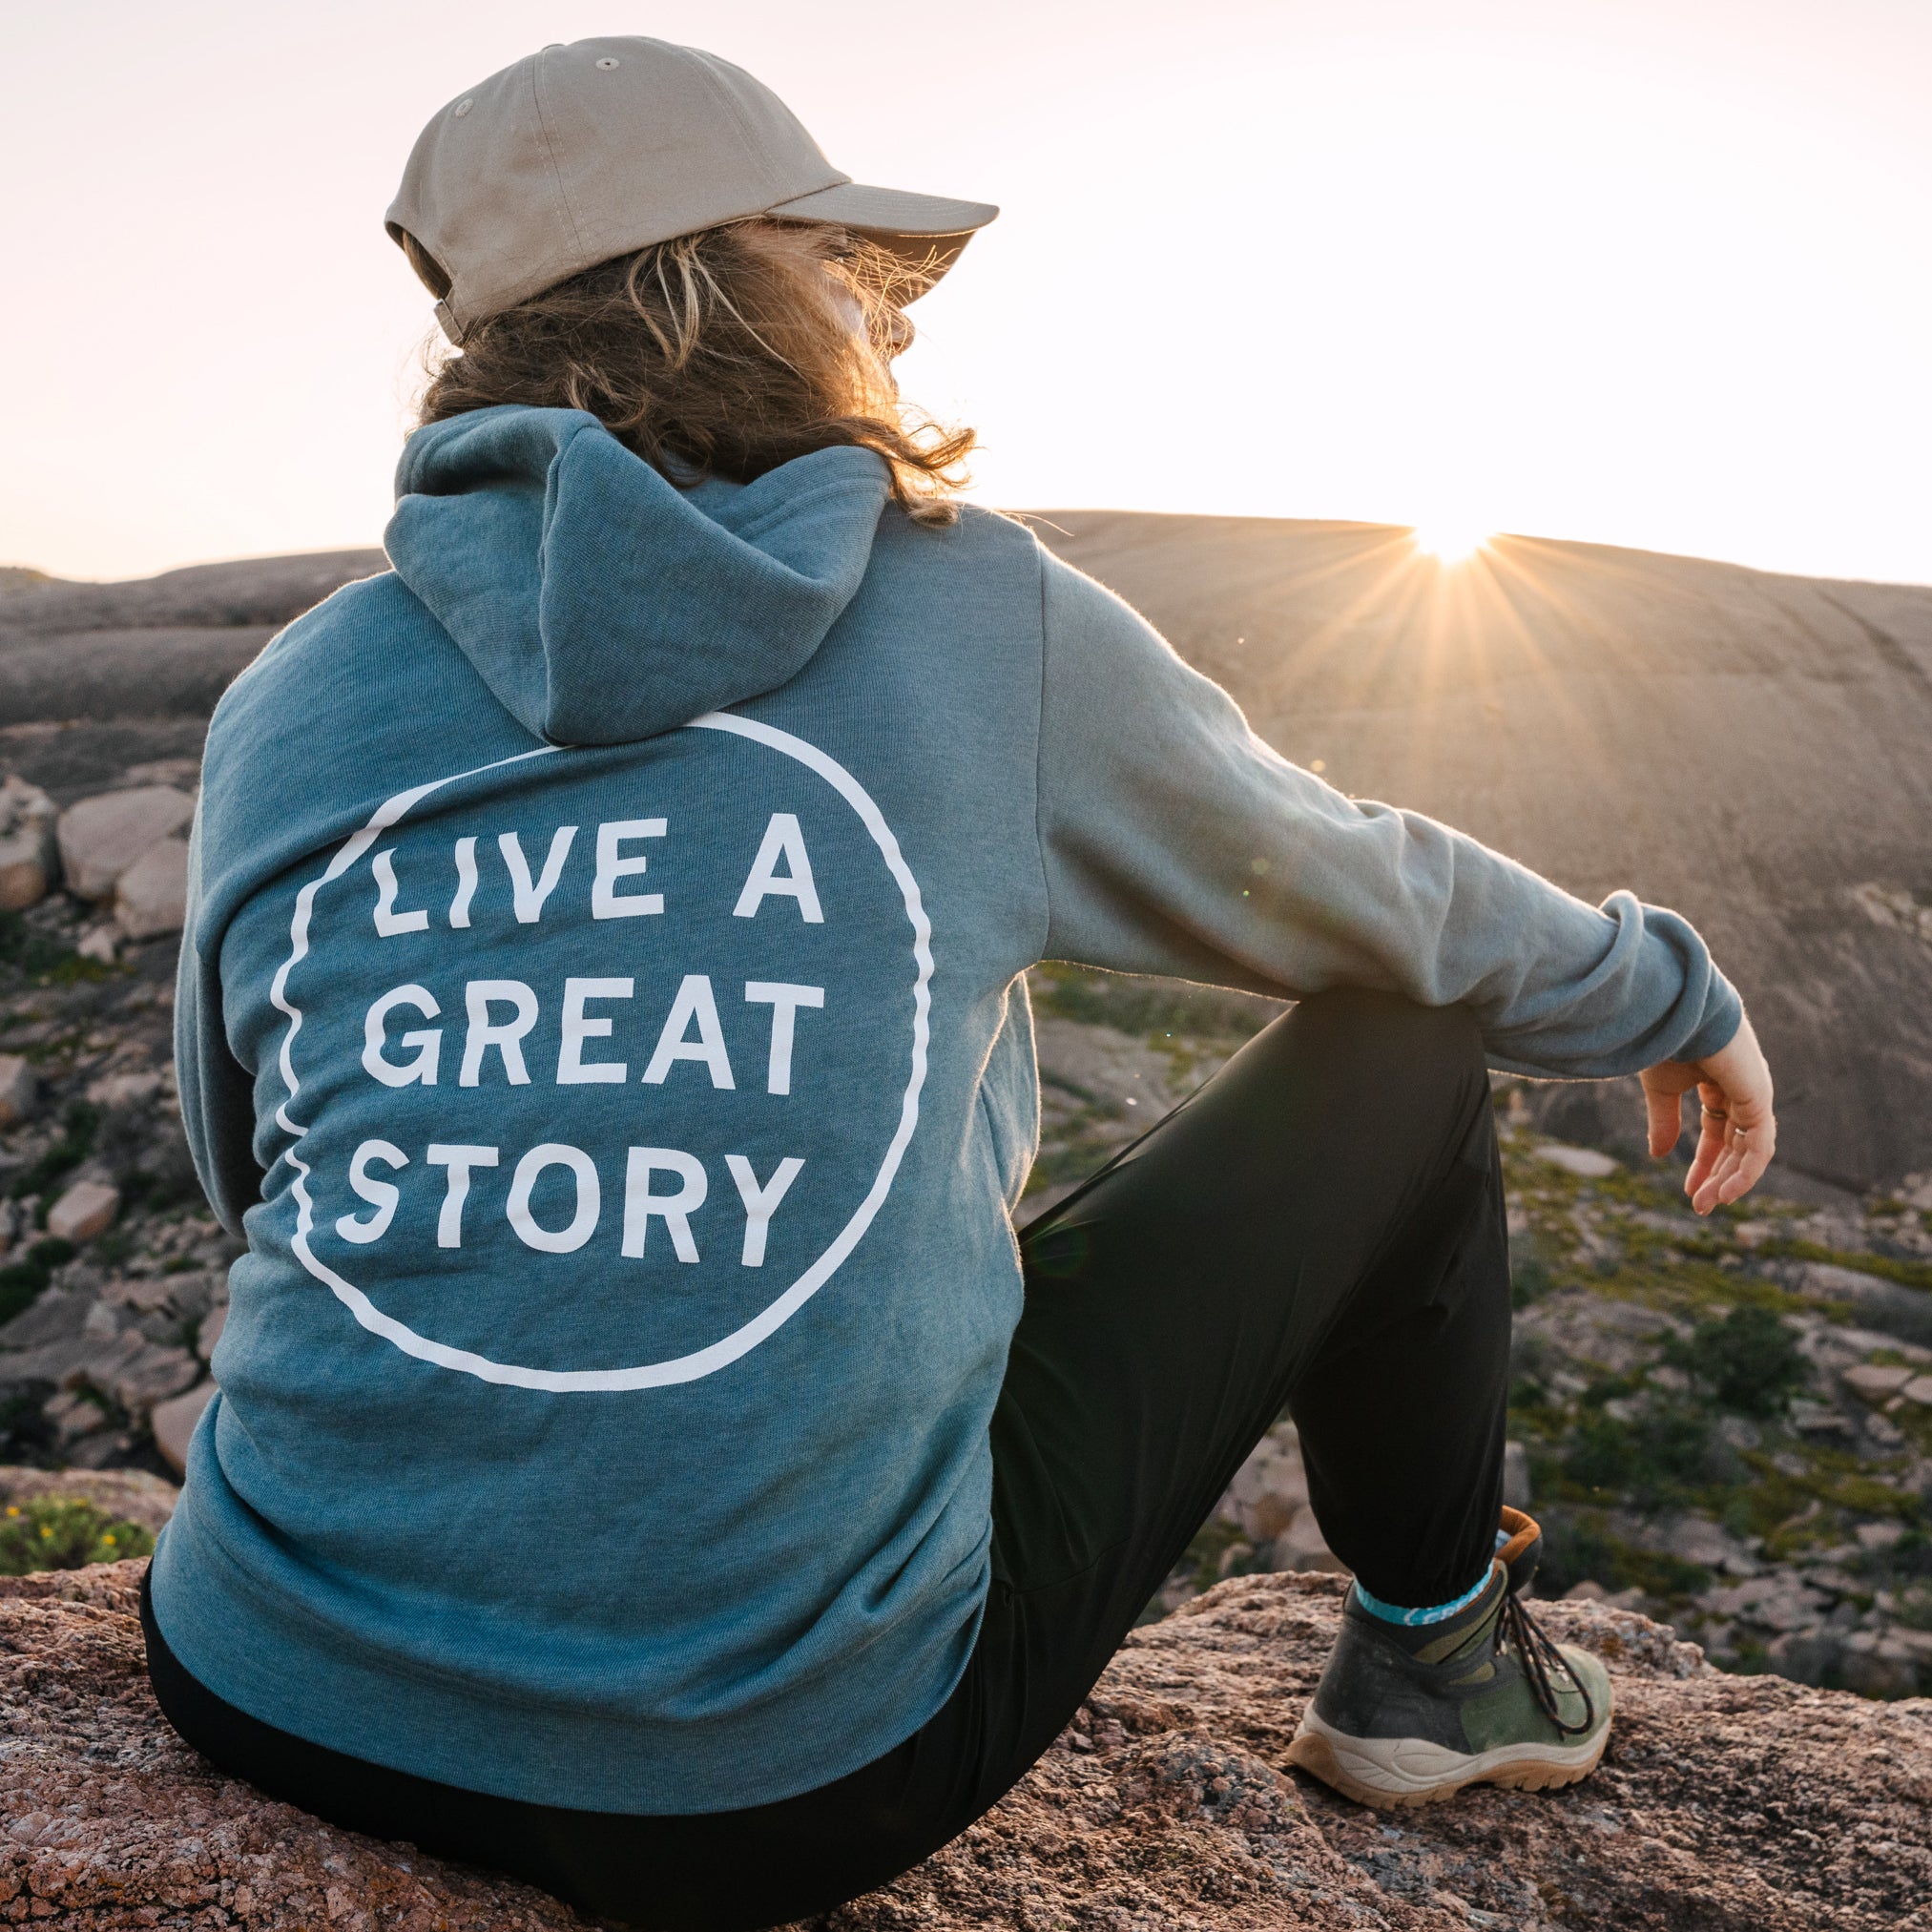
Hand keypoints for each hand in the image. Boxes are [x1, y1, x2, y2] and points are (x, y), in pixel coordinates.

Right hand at [1639, 1010, 1775, 1214]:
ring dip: (1731, 1180)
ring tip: (1709, 1204)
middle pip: (1736, 1145)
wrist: (1675, 1011)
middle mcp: (1743, 1090)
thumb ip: (1663, 1122)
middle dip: (1719, 1177)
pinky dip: (1746, 1172)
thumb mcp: (1660, 1089)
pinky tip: (1727, 1192)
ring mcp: (1755, 1094)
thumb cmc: (1665, 1039)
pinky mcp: (1759, 1098)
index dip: (1705, 1163)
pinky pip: (1759, 1146)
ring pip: (1750, 1150)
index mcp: (1720, 1083)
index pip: (1718, 1132)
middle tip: (1701, 1206)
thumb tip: (1658, 1156)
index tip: (1690, 1191)